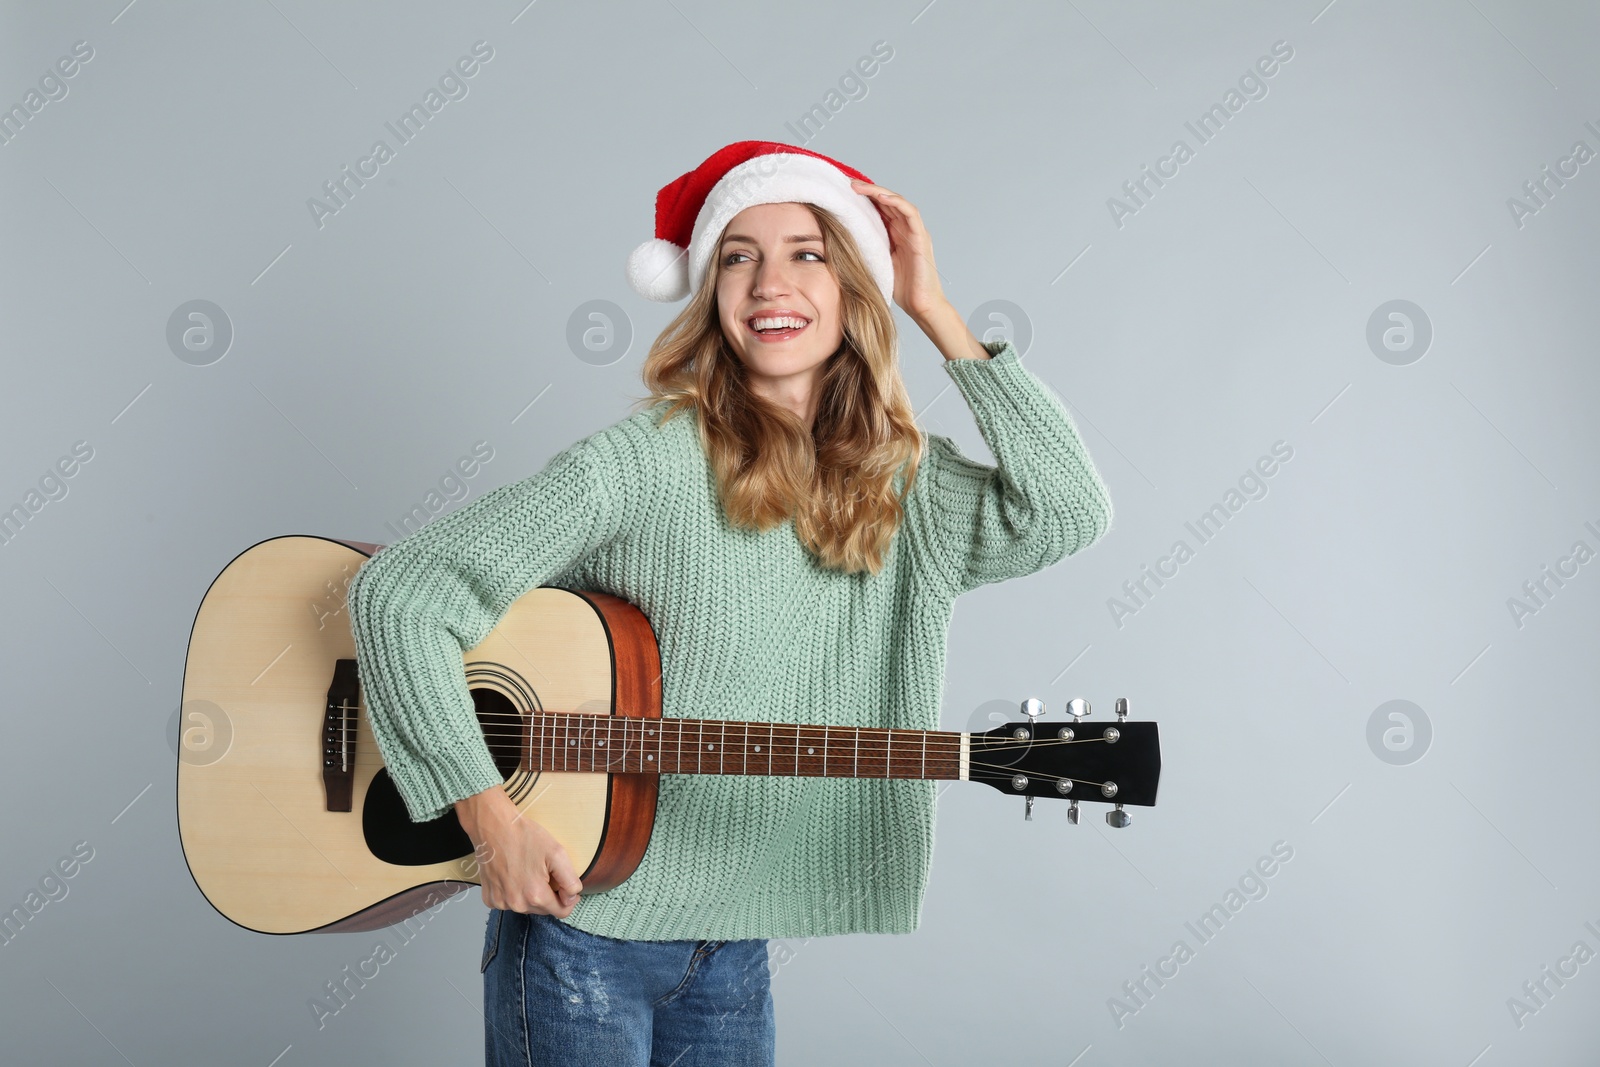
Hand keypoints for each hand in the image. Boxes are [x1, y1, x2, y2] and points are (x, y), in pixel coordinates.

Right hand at [455, 785, 581, 916]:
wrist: (493, 827)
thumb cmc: (524, 837)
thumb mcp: (557, 853)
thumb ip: (570, 880)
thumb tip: (571, 898)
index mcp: (535, 895)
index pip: (561, 912)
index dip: (568, 899)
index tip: (565, 885)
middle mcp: (516, 904)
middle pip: (544, 910)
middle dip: (549, 895)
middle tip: (544, 872)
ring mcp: (501, 903)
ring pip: (526, 907)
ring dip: (531, 895)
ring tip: (528, 872)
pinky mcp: (490, 898)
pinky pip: (509, 903)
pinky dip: (514, 894)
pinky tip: (513, 876)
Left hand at [849, 179, 950, 323]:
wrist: (921, 306)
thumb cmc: (901, 289)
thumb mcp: (876, 264)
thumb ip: (866, 249)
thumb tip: (840, 242)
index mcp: (895, 235)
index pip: (879, 210)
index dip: (863, 199)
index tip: (843, 193)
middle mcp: (905, 230)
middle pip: (886, 201)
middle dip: (867, 191)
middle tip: (848, 184)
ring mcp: (915, 232)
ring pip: (897, 202)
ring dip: (878, 192)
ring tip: (859, 187)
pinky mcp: (921, 238)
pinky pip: (910, 213)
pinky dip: (896, 203)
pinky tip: (881, 197)